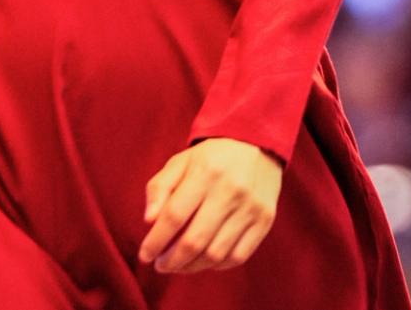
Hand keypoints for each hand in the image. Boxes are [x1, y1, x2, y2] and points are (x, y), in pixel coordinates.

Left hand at [139, 138, 281, 274]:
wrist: (256, 143)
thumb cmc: (210, 157)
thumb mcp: (180, 162)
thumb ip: (159, 188)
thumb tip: (149, 220)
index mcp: (204, 172)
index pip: (174, 216)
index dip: (156, 241)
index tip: (145, 255)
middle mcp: (230, 191)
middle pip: (195, 240)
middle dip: (172, 260)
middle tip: (160, 265)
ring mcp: (250, 208)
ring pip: (216, 253)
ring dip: (191, 267)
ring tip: (179, 265)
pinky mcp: (265, 220)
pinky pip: (238, 256)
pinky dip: (217, 265)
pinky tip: (204, 261)